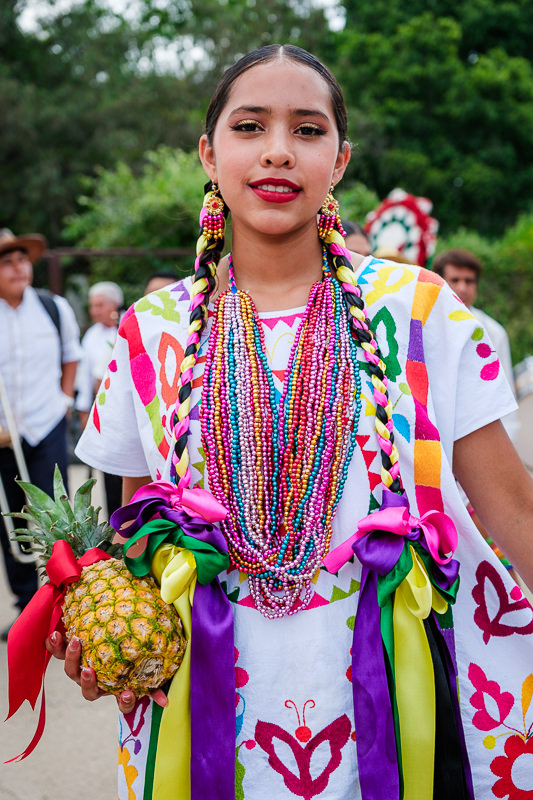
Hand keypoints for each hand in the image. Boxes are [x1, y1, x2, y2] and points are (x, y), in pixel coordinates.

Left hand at [46, 631, 167, 711]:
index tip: (128, 693)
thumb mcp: (147, 664)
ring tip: (76, 642)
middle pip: (88, 691)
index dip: (124, 701)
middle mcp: (97, 681)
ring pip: (72, 671)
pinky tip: (55, 634)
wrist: (108, 628)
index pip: (122, 702)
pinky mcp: (69, 652)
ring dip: (71, 659)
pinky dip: (54, 645)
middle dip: (87, 682)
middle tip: (89, 670)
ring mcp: (81, 668)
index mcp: (117, 687)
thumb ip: (157, 681)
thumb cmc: (133, 648)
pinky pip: (57, 652)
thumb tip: (167, 701)